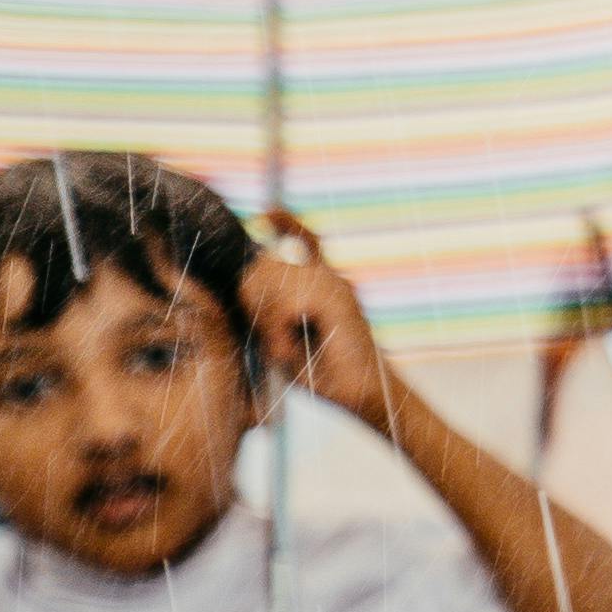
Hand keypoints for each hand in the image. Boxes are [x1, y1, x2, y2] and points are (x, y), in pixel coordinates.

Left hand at [241, 218, 390, 423]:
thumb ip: (271, 310)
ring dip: (269, 320)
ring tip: (283, 348)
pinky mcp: (340, 302)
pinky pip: (290, 303)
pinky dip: (281, 332)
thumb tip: (248, 283)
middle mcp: (331, 278)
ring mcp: (338, 286)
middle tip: (269, 336)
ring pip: (278, 280)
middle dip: (256, 295)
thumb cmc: (323, 373)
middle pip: (273, 259)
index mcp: (321, 283)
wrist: (363, 396)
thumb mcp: (285, 337)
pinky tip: (290, 350)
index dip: (284, 222)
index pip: (303, 238)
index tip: (266, 214)